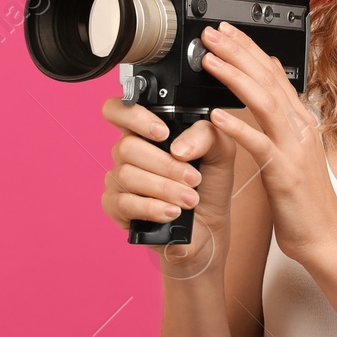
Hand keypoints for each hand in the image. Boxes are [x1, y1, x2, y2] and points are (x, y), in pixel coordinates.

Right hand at [100, 95, 237, 278]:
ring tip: (190, 199)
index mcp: (146, 131)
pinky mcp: (116, 207)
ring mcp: (118, 179)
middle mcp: (127, 152)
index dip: (133, 116)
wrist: (209, 226)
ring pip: (127, 175)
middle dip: (166, 165)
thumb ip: (206, 134)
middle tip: (194, 178)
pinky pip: (124, 202)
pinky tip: (172, 212)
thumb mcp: (220, 152)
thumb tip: (178, 147)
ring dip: (164, 188)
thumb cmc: (210, 183)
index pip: (118, 110)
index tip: (162, 132)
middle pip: (127, 146)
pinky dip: (152, 207)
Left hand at [196, 21, 336, 267]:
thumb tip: (270, 78)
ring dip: (235, 78)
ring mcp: (294, 149)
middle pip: (268, 80)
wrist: (324, 236)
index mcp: (302, 121)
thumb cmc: (304, 197)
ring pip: (264, 103)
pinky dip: (238, 127)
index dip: (249, 49)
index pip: (274, 73)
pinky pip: (259, 145)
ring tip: (210, 61)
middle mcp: (301, 128)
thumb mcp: (295, 147)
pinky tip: (217, 115)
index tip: (226, 32)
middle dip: (239, 52)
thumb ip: (282, 114)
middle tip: (212, 33)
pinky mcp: (284, 173)